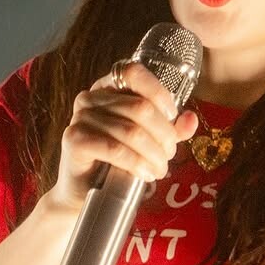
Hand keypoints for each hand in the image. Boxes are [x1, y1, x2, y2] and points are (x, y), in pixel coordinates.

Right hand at [47, 62, 197, 213]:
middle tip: (168, 156)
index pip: (134, 72)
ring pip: (131, 131)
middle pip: (140, 107)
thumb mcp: (148, 141)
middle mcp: (90, 97)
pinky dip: (135, 163)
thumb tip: (190, 119)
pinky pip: (114, 149)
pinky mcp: (74, 140)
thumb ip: (169, 129)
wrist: (82, 192)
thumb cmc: (114, 163)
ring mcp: (80, 117)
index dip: (158, 92)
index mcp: (108, 88)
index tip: (172, 116)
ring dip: (153, 154)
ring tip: (159, 170)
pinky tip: (144, 174)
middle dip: (163, 135)